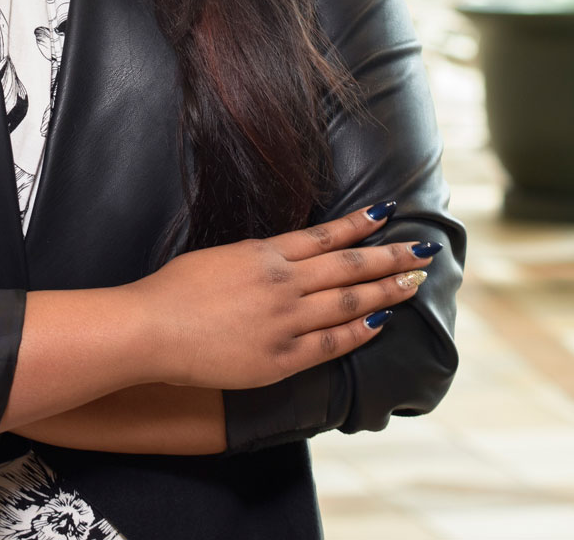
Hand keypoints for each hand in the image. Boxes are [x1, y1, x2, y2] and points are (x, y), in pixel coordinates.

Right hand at [126, 203, 441, 390]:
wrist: (151, 327)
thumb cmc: (172, 291)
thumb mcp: (218, 257)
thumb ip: (254, 259)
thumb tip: (278, 258)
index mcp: (264, 254)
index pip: (325, 235)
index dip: (359, 224)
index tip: (388, 213)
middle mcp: (282, 283)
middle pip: (348, 266)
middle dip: (390, 257)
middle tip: (422, 252)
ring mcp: (285, 321)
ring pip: (348, 302)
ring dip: (386, 291)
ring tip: (413, 283)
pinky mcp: (280, 358)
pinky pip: (330, 344)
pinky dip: (358, 332)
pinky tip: (379, 324)